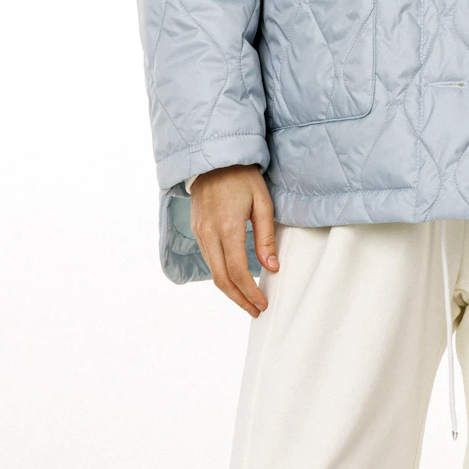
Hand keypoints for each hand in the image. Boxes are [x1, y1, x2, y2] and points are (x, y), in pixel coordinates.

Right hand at [190, 165, 279, 315]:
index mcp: (227, 226)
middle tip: (255, 310)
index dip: (250, 291)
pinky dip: (222, 274)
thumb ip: (266, 237)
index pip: (237, 271)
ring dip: (230, 290)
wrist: (214, 158)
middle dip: (239, 299)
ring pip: (213, 271)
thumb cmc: (242, 177)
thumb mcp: (262, 203)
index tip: (263, 303)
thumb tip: (272, 267)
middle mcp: (209, 233)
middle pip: (221, 279)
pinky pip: (209, 259)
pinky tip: (235, 279)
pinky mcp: (197, 230)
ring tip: (248, 299)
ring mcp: (200, 232)